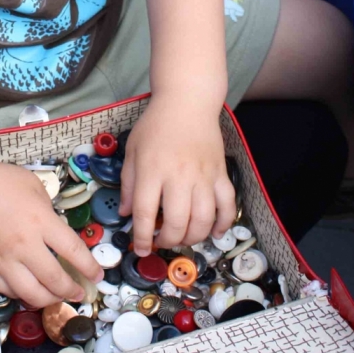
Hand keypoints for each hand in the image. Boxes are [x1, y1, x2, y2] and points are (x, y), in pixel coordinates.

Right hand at [0, 155, 102, 306]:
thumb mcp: (33, 185)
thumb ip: (47, 208)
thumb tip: (55, 228)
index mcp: (40, 221)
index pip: (73, 251)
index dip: (89, 267)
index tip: (97, 274)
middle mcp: (24, 244)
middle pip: (55, 279)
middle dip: (72, 290)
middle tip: (81, 293)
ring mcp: (3, 258)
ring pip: (31, 293)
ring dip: (49, 299)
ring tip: (57, 297)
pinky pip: (7, 290)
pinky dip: (21, 294)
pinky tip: (29, 291)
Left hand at [119, 100, 236, 254]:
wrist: (187, 102)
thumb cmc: (155, 125)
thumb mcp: (132, 150)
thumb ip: (127, 184)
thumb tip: (125, 214)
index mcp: (152, 170)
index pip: (145, 212)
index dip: (142, 236)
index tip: (140, 249)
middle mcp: (179, 176)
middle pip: (177, 222)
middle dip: (168, 241)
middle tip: (162, 242)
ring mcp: (203, 176)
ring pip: (203, 219)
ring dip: (193, 237)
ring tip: (183, 238)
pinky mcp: (221, 173)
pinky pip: (228, 204)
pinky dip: (224, 223)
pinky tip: (214, 233)